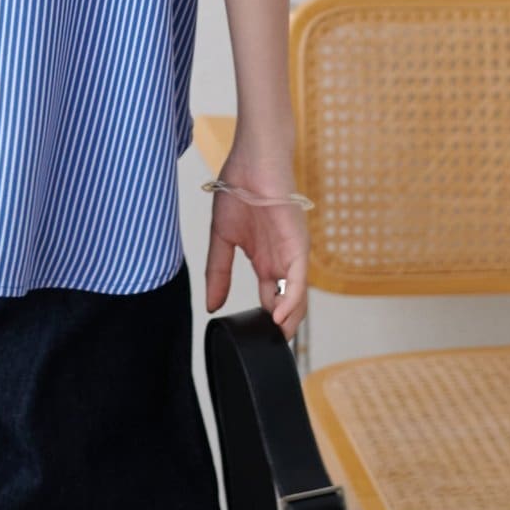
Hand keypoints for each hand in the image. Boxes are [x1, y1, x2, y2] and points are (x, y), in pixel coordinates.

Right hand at [205, 151, 309, 338]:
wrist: (251, 159)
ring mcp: (291, 254)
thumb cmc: (239, 188)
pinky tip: (280, 317)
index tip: (253, 340)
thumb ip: (218, 272)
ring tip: (275, 340)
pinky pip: (298, 280)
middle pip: (287, 305)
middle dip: (279, 329)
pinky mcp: (298, 245)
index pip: (270, 299)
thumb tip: (210, 304)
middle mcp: (281, 261)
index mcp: (265, 260)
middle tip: (266, 350)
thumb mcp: (221, 238)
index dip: (264, 321)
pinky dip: (292, 301)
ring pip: (297, 297)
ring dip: (288, 321)